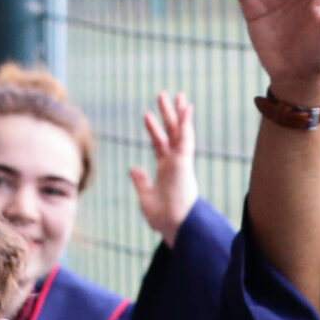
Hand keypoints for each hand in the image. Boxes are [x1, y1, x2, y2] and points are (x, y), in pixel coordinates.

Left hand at [129, 90, 200, 243]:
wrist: (174, 225)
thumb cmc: (163, 217)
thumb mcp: (146, 197)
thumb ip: (141, 182)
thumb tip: (133, 168)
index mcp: (166, 170)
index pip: (159, 144)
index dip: (153, 129)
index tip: (147, 115)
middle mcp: (174, 163)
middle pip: (171, 133)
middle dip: (167, 114)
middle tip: (163, 94)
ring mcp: (180, 161)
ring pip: (180, 132)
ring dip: (178, 113)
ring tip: (176, 94)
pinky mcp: (184, 161)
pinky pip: (186, 138)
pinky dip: (186, 123)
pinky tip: (186, 108)